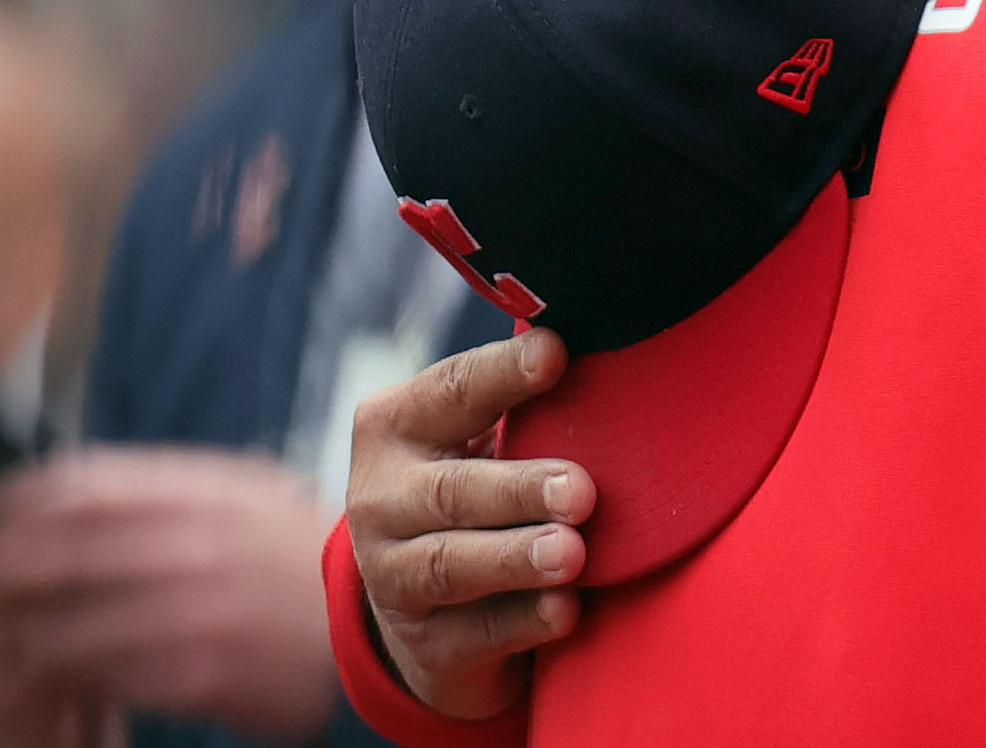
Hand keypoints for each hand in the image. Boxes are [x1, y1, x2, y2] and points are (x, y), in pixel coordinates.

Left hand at [0, 447, 340, 740]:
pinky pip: (99, 682)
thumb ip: (162, 487)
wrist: (376, 616)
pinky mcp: (196, 672)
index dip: (11, 509)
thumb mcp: (240, 491)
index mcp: (194, 490)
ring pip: (57, 630)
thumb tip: (69, 490)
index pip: (71, 488)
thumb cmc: (297, 553)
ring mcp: (189, 608)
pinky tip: (45, 694)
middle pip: (47, 557)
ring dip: (10, 649)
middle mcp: (185, 542)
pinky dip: (59, 689)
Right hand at [344, 328, 590, 719]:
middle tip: (582, 489)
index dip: (503, 373)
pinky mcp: (426, 645)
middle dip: (518, 489)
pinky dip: (523, 621)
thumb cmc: (480, 484)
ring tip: (573, 553)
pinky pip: (475, 633)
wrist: (431, 605)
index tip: (558, 353)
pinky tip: (566, 611)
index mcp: (396, 425)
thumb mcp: (482, 436)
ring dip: (516, 558)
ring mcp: (392, 577)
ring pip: (452, 565)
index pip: (453, 390)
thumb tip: (605, 341)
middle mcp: (380, 498)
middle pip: (451, 490)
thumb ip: (527, 401)